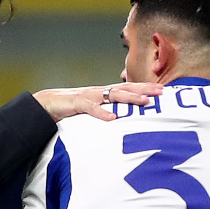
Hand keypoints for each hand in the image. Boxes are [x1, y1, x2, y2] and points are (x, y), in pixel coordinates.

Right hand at [33, 83, 163, 122]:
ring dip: (130, 98)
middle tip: (161, 91)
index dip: (145, 88)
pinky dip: (102, 113)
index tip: (162, 90)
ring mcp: (89, 96)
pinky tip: (113, 118)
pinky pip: (91, 108)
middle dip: (144, 89)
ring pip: (113, 95)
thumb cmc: (72, 108)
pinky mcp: (77, 103)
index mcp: (105, 93)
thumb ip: (107, 112)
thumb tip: (123, 120)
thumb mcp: (93, 110)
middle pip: (126, 88)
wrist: (47, 104)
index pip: (129, 88)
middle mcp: (100, 92)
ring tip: (144, 101)